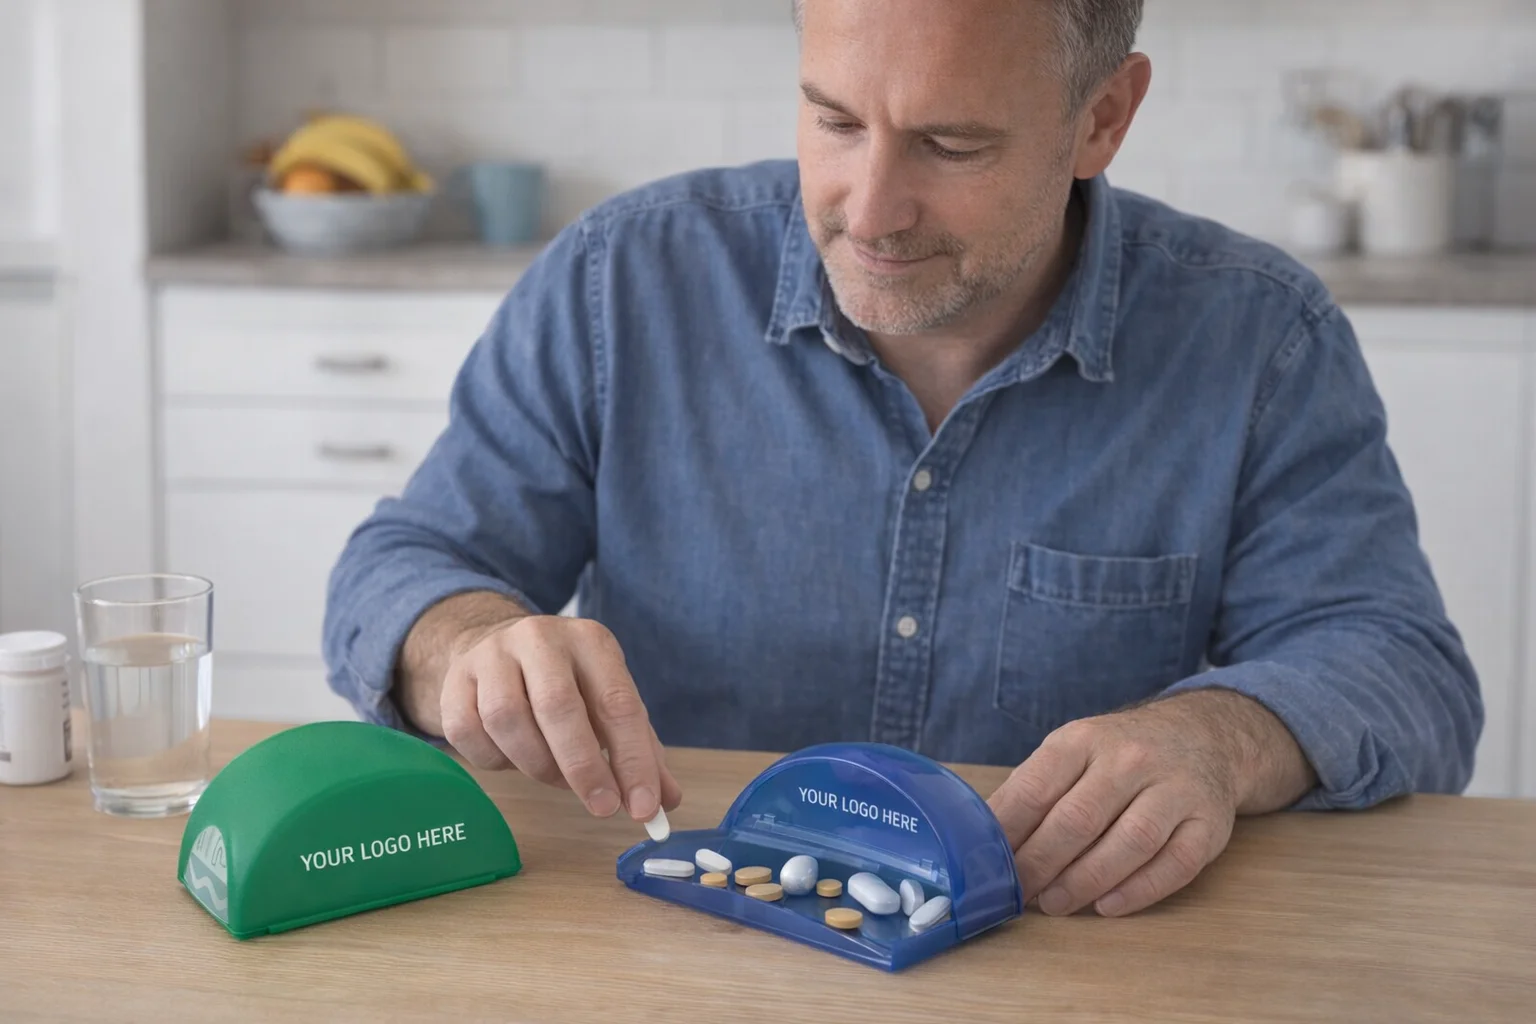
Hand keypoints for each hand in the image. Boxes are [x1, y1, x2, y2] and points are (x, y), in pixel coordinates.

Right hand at [438, 614, 681, 823]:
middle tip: (602, 808)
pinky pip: (469, 733)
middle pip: (558, 706)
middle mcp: (539, 638)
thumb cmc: (566, 683)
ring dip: (537, 765)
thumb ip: (639, 751)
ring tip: (556, 777)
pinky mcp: (454, 681)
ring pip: (508, 720)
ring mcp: (491, 656)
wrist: (496, 645)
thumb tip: (665, 802)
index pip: (617, 703)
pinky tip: (513, 758)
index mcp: (590, 641)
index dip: (633, 760)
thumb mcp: (608, 702)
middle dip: (583, 767)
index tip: (643, 806)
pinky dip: (495, 760)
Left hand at [986, 689, 1313, 917]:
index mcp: (1083, 739)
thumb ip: (1035, 789)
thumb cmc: (1120, 754)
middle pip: (1078, 820)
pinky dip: (1138, 891)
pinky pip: (1174, 864)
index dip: (1008, 834)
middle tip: (1019, 893)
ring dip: (1084, 882)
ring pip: (1128, 843)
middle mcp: (1131, 759)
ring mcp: (1174, 789)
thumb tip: (987, 839)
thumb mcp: (1073, 750)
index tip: (988, 864)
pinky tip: (1107, 905)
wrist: (1204, 736)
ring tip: (1055, 904)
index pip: (1036, 789)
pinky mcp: (1208, 823)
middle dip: (1040, 865)